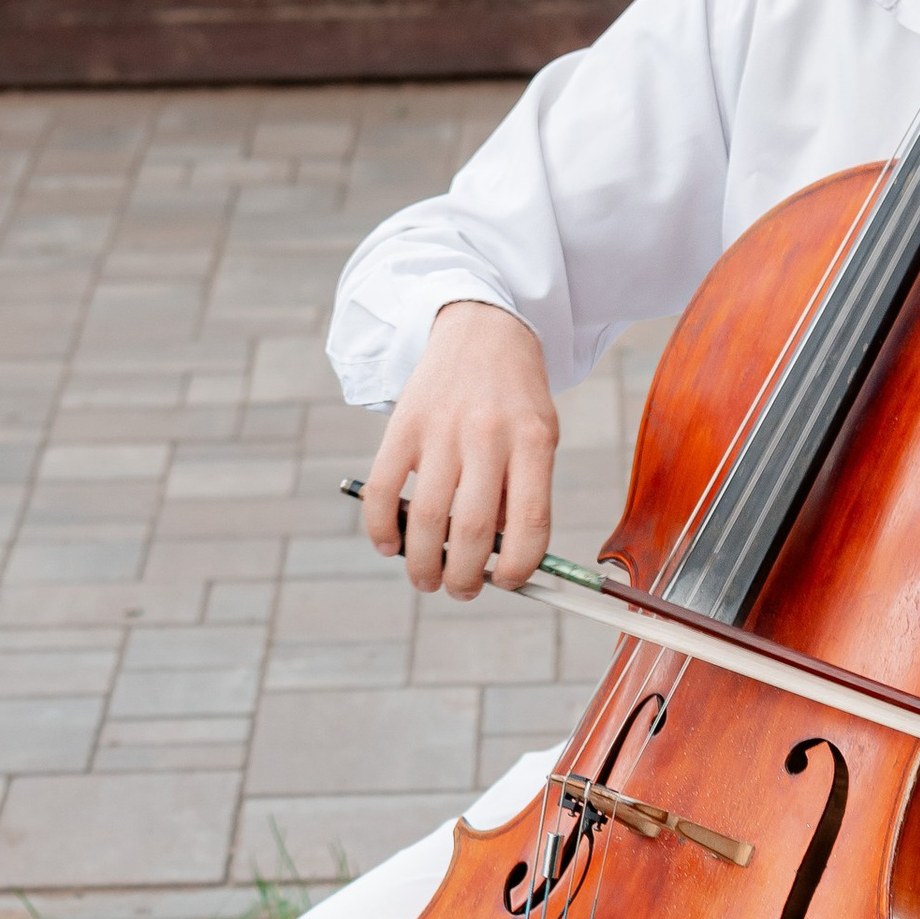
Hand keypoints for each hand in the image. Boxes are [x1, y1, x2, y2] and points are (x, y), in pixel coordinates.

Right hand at [362, 301, 557, 596]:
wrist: (482, 328)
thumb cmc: (515, 398)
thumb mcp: (538, 436)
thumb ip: (521, 491)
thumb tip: (495, 559)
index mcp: (532, 441)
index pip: (530, 523)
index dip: (519, 568)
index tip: (509, 583)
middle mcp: (486, 435)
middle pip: (470, 529)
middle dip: (465, 577)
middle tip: (461, 590)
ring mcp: (440, 429)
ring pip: (424, 518)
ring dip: (423, 563)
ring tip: (427, 580)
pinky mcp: (402, 424)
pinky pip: (382, 490)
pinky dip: (381, 528)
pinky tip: (390, 546)